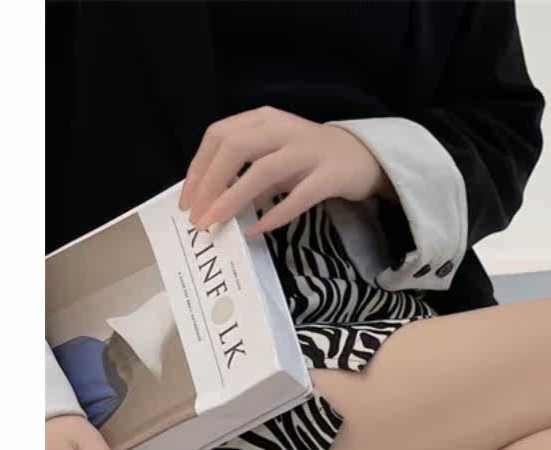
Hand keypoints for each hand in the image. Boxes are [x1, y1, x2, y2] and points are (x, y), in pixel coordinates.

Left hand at [179, 107, 390, 237]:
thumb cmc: (312, 159)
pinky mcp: (329, 175)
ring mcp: (307, 151)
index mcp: (263, 119)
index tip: (187, 200)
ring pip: (262, 171)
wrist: (363, 158)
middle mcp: (282, 128)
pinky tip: (256, 229)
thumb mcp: (275, 158)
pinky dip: (274, 214)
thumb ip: (248, 174)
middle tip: (196, 216)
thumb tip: (216, 200)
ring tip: (217, 223)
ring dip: (233, 199)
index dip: (199, 168)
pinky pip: (298, 197)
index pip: (219, 136)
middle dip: (210, 184)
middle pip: (235, 148)